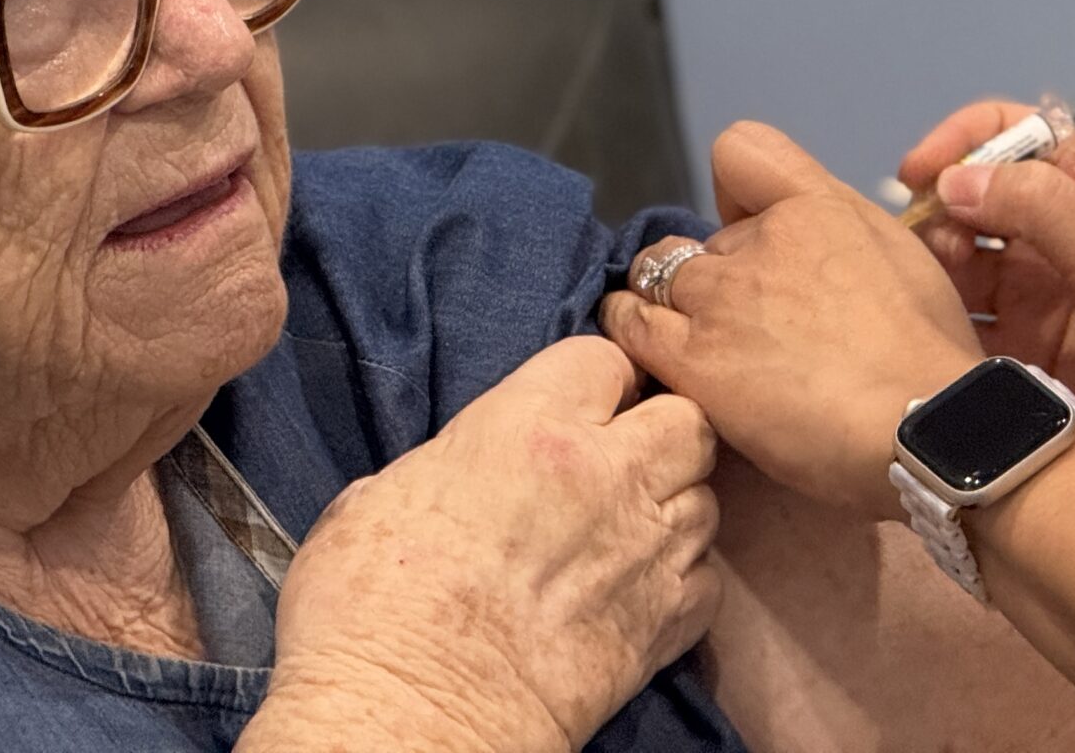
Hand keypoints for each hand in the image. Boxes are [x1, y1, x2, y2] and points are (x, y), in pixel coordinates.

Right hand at [265, 336, 721, 752]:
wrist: (404, 724)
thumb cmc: (368, 616)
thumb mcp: (378, 499)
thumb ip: (447, 463)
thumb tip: (457, 469)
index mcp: (528, 427)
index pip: (604, 359)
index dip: (597, 381)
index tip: (581, 406)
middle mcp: (604, 475)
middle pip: (685, 419)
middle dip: (663, 433)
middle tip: (624, 464)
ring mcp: (643, 549)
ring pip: (705, 497)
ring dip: (675, 509)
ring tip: (629, 535)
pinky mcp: (661, 623)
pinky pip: (706, 579)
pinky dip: (683, 583)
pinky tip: (641, 593)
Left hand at [600, 122, 985, 522]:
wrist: (921, 423)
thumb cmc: (931, 354)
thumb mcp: (907, 260)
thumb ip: (849, 238)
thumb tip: (820, 252)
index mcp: (820, 207)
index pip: (740, 150)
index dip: (735, 192)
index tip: (752, 229)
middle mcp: (762, 239)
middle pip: (704, 236)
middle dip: (718, 271)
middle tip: (748, 322)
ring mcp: (722, 297)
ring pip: (655, 272)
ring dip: (664, 299)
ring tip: (687, 337)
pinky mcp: (692, 358)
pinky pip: (629, 324)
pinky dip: (631, 330)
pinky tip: (649, 355)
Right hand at [899, 102, 1074, 505]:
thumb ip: (1040, 209)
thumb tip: (954, 178)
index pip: (1017, 133)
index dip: (963, 143)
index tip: (916, 174)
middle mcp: (1067, 229)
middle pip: (979, 198)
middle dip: (940, 213)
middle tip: (920, 253)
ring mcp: (1045, 293)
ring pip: (965, 264)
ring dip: (935, 271)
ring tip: (919, 296)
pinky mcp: (1029, 355)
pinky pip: (969, 329)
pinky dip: (941, 326)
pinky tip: (920, 337)